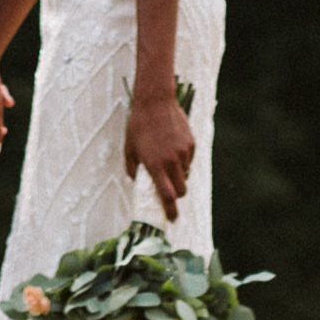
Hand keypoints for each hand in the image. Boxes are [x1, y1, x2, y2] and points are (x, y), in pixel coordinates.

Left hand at [124, 78, 195, 220]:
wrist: (155, 100)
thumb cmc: (139, 124)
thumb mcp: (129, 147)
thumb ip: (132, 167)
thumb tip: (137, 181)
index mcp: (155, 165)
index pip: (166, 195)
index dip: (170, 211)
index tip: (172, 219)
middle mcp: (171, 161)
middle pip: (181, 190)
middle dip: (176, 194)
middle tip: (169, 189)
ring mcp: (183, 152)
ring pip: (186, 174)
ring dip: (179, 175)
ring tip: (167, 161)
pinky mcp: (191, 143)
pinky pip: (189, 159)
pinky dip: (183, 160)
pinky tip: (173, 147)